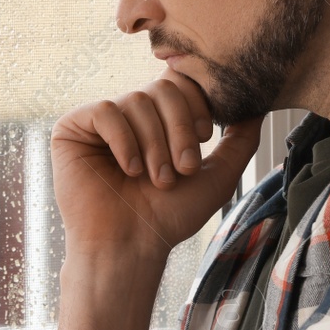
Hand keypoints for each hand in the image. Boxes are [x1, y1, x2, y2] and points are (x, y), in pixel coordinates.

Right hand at [50, 67, 263, 263]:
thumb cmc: (170, 216)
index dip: (198, 107)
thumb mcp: (218, 175)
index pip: (182, 85)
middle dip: (179, 130)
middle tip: (182, 170)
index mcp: (159, 120)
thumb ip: (241, 139)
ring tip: (154, 179)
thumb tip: (257, 106)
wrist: (131, 245)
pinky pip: (105, 111)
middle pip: (163, 88)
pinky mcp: (73, 129)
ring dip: (154, 145)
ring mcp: (100, 120)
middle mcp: (130, 115)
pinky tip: (128, 170)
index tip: (206, 139)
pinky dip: (123, 141)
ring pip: (136, 100)